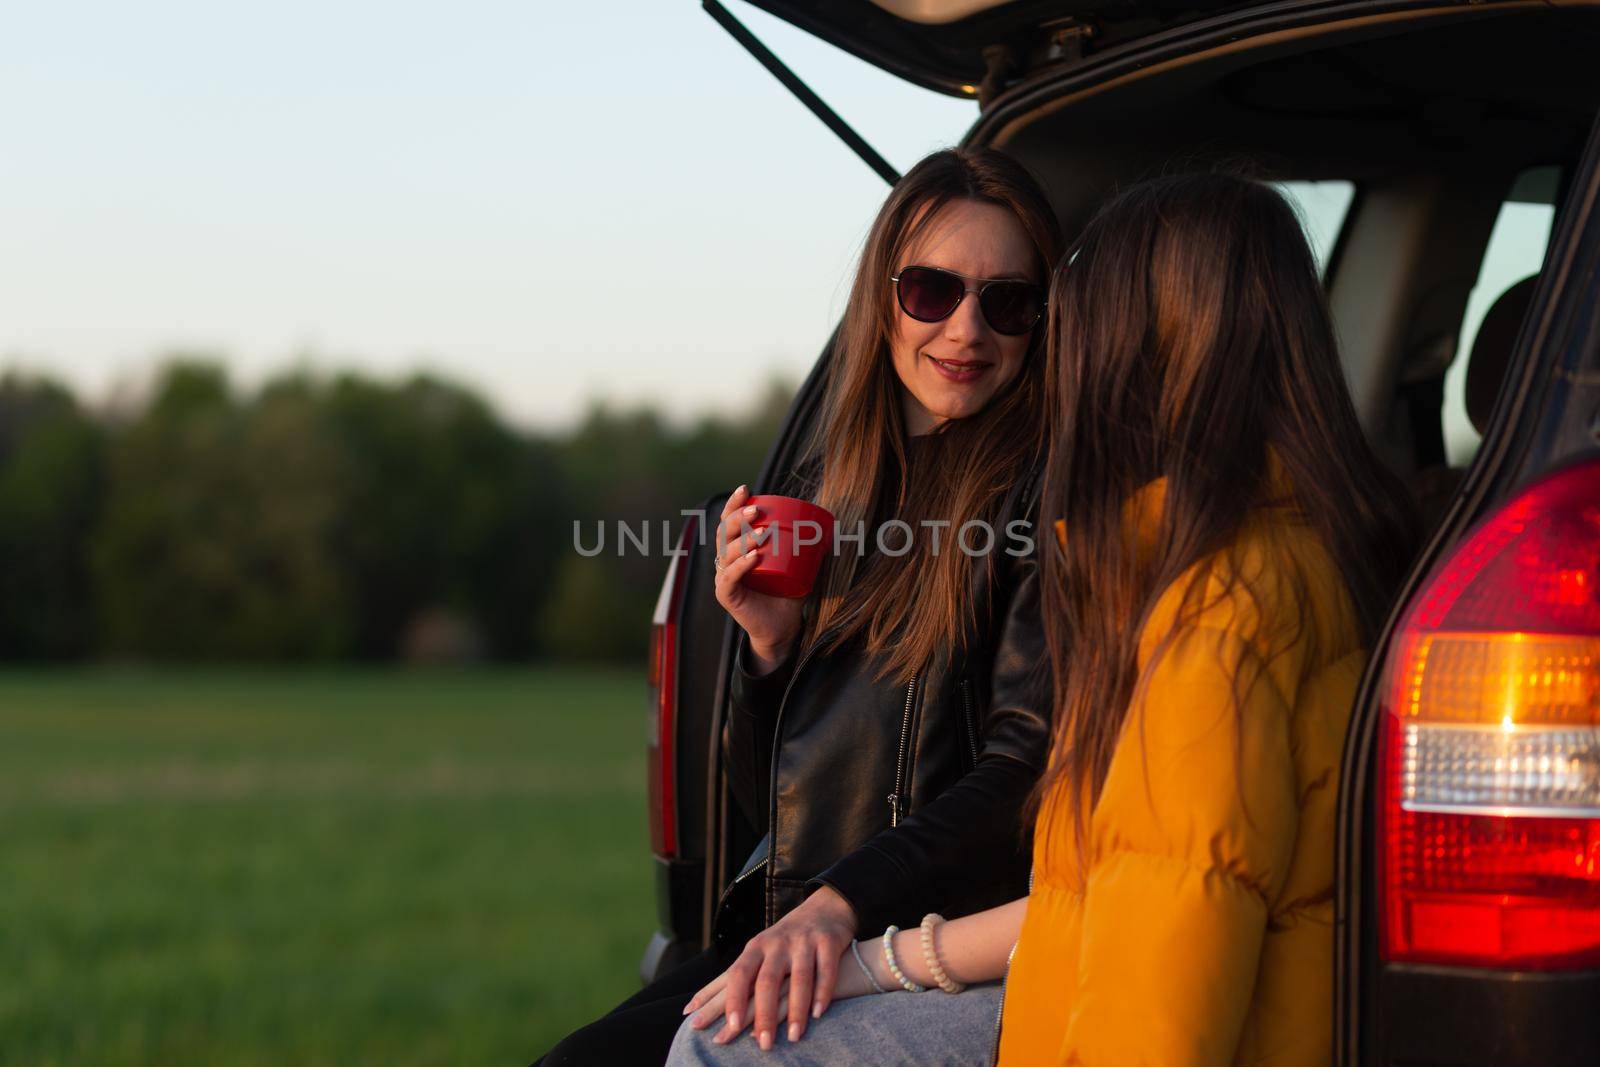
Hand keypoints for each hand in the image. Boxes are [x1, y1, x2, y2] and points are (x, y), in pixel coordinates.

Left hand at [683, 885, 858, 1049]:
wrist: (825, 909)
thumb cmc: (784, 943)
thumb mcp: (758, 954)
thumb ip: (733, 981)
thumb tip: (694, 1010)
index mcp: (755, 948)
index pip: (736, 975)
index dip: (729, 1002)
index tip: (722, 1029)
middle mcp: (777, 944)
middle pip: (767, 981)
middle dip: (763, 1015)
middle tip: (762, 1046)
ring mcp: (803, 942)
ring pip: (800, 978)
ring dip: (796, 1010)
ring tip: (793, 1038)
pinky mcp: (828, 942)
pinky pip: (825, 970)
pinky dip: (822, 992)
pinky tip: (818, 1013)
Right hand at [713, 485, 803, 670]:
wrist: (783, 627)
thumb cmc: (787, 594)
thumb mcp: (799, 566)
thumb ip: (811, 548)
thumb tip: (833, 528)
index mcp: (737, 548)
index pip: (729, 521)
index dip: (733, 503)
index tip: (746, 488)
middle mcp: (726, 560)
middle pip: (724, 532)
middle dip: (737, 517)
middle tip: (755, 510)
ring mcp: (724, 577)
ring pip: (726, 553)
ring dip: (743, 540)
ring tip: (761, 533)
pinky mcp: (726, 595)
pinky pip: (729, 577)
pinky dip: (740, 566)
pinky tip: (753, 557)